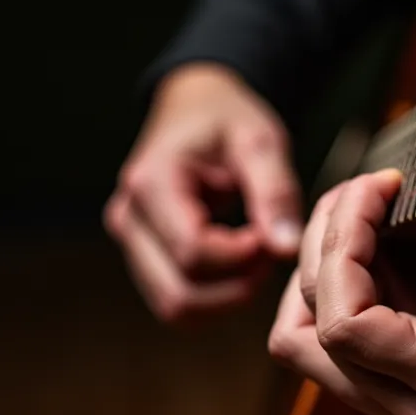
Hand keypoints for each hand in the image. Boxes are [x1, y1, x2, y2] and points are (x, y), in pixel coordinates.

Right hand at [105, 62, 301, 323]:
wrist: (194, 107)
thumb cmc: (226, 119)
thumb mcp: (259, 140)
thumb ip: (275, 192)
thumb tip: (287, 249)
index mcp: (150, 182)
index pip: (192, 251)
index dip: (241, 257)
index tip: (270, 233)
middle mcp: (128, 217)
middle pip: (179, 292)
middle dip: (235, 286)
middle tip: (270, 252)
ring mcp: (130, 241)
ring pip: (175, 306)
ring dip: (226, 298)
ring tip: (256, 258)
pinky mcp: (142, 256)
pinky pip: (175, 300)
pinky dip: (214, 297)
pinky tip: (239, 264)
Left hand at [268, 171, 415, 414]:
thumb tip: (414, 212)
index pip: (339, 324)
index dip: (340, 245)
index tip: (376, 188)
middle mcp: (404, 406)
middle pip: (298, 337)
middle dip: (315, 250)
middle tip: (360, 194)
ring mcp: (393, 406)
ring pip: (301, 344)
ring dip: (315, 273)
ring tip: (357, 218)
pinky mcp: (393, 393)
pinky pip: (330, 345)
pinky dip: (331, 292)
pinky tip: (371, 248)